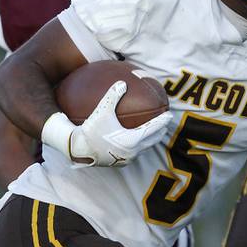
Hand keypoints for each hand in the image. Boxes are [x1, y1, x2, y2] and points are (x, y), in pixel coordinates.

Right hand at [42, 81, 170, 166]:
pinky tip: (135, 140)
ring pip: (144, 148)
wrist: (77, 150)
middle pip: (153, 140)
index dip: (162, 121)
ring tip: (154, 132)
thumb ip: (112, 96)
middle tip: (166, 123)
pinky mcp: (120, 163)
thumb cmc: (90, 130)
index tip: (169, 114)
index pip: (153, 128)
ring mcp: (127, 158)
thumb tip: (122, 83)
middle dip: (160, 131)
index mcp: (132, 139)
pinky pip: (135, 153)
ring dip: (151, 139)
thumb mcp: (102, 111)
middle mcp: (133, 151)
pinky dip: (139, 145)